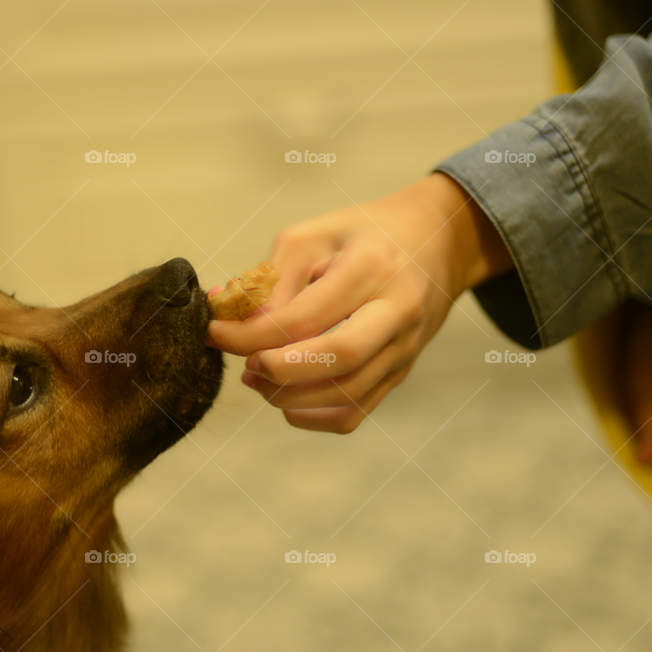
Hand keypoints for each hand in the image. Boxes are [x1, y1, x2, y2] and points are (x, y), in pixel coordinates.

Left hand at [208, 173, 512, 432]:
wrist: (436, 242)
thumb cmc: (363, 235)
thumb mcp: (312, 237)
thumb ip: (271, 279)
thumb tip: (231, 318)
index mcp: (371, 267)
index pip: (304, 316)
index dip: (250, 333)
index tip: (215, 332)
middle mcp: (396, 310)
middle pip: (338, 358)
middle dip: (278, 370)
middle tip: (246, 364)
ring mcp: (404, 347)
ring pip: (346, 394)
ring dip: (289, 396)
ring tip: (257, 376)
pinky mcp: (401, 372)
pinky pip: (356, 412)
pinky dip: (314, 416)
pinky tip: (286, 398)